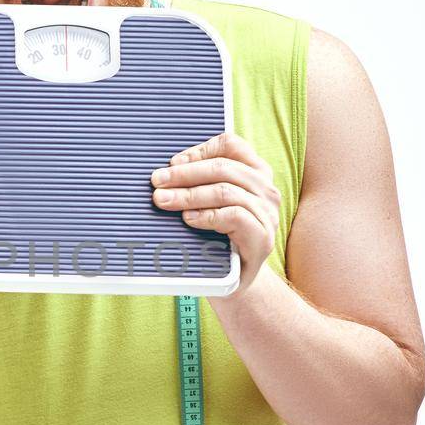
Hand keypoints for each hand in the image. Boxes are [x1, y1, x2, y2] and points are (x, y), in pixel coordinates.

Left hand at [151, 130, 281, 294]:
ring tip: (164, 201)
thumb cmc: (219, 236)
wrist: (236, 279)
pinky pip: (234, 216)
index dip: (199, 150)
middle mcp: (266, 189)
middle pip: (223, 168)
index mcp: (256, 172)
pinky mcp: (262, 237)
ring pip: (226, 191)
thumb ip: (200, 182)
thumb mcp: (212, 203)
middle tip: (157, 182)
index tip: (173, 162)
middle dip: (184, 174)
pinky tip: (189, 218)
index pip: (230, 145)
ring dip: (189, 194)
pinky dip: (207, 215)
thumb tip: (167, 170)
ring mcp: (267, 213)